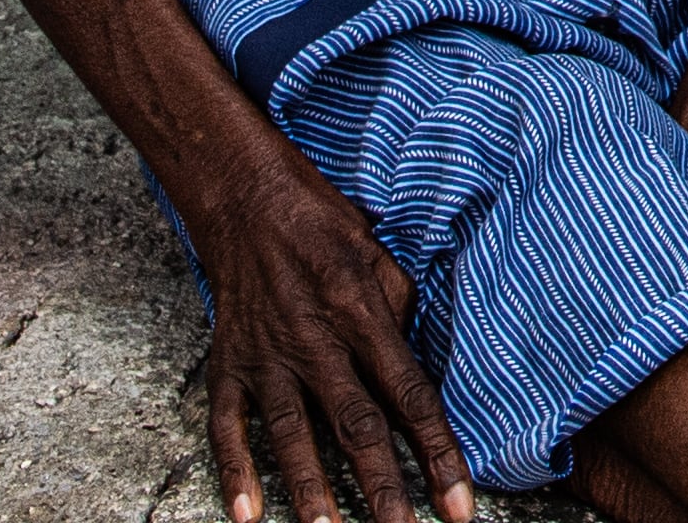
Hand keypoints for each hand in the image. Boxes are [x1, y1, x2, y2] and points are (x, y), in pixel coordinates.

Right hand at [184, 144, 473, 522]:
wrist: (245, 197)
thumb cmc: (323, 225)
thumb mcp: (379, 256)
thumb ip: (400, 316)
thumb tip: (417, 374)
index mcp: (362, 313)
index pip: (410, 396)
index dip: (438, 454)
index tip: (459, 504)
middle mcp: (315, 340)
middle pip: (356, 426)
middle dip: (383, 489)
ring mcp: (267, 356)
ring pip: (294, 435)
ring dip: (312, 491)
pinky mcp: (228, 363)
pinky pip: (229, 425)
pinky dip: (234, 471)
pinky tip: (246, 515)